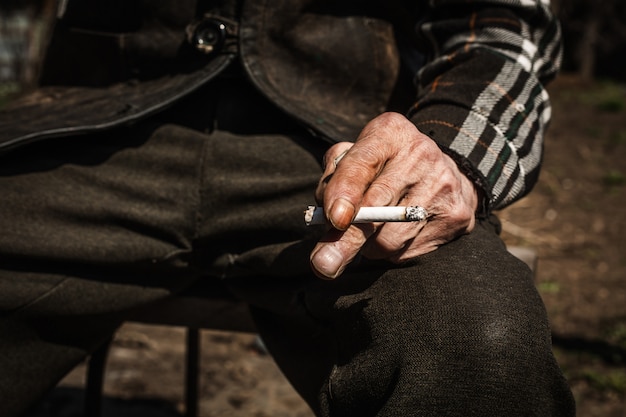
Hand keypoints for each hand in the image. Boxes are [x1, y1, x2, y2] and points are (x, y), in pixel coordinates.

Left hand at [310, 112, 478, 278]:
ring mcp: (442, 187)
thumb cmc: (384, 167)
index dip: (345, 192)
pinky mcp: (455, 217)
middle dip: (346, 239)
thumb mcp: (356, 156)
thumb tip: (329, 220)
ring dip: (367, 246)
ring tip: (368, 232)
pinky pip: (408, 251)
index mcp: (390, 133)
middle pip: (377, 207)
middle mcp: (421, 156)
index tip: (336, 219)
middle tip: (324, 264)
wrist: (444, 172)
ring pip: (389, 238)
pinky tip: (393, 234)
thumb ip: (334, 179)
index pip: (362, 163)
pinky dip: (389, 251)